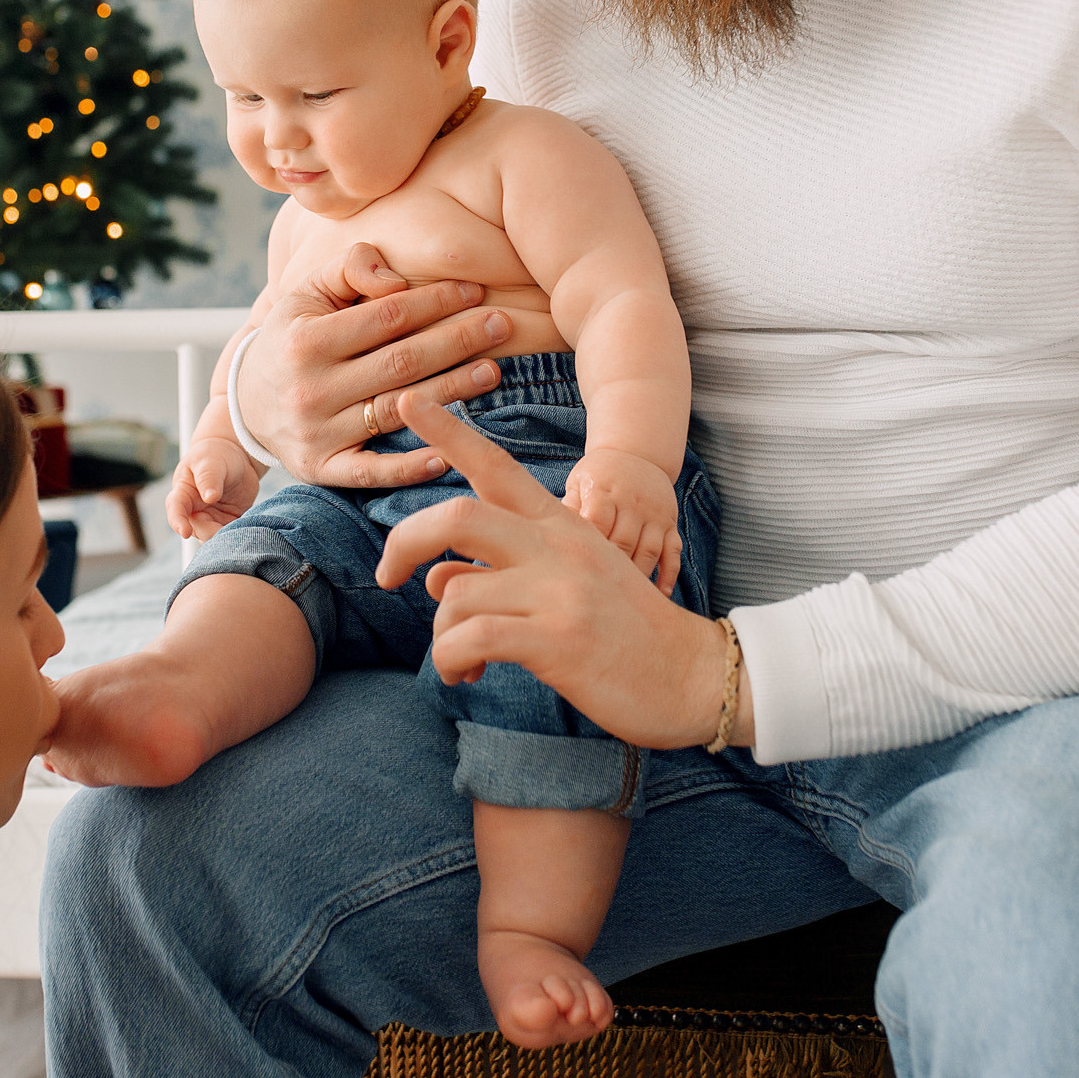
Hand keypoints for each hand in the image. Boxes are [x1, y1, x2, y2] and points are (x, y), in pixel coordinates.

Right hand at [165, 436, 259, 539]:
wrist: (234, 458)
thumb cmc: (215, 456)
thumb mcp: (210, 462)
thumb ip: (208, 477)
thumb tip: (210, 497)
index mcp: (184, 493)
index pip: (176, 509)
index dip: (178, 522)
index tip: (184, 532)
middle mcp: (194, 510)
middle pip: (197, 528)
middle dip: (209, 533)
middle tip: (225, 531)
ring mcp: (211, 519)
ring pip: (213, 536)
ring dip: (224, 537)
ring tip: (239, 530)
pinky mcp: (228, 523)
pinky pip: (231, 534)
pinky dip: (238, 534)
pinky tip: (248, 529)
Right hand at [234, 242, 513, 487]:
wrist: (244, 404)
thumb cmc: (292, 338)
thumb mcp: (306, 294)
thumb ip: (350, 269)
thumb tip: (397, 279)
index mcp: (307, 340)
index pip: (387, 316)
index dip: (434, 301)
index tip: (474, 290)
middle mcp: (311, 389)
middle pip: (401, 361)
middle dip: (458, 339)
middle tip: (503, 324)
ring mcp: (317, 433)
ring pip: (397, 410)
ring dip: (452, 390)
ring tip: (494, 370)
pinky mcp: (322, 469)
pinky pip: (372, 471)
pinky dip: (409, 467)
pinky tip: (448, 452)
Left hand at [376, 395, 742, 751]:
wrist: (692, 676)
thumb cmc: (627, 632)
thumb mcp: (568, 585)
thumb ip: (503, 571)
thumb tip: (436, 579)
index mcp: (562, 525)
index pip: (496, 467)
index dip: (447, 432)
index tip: (407, 401)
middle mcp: (558, 546)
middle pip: (457, 517)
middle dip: (404, 543)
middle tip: (386, 577)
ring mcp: (559, 591)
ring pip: (453, 592)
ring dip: (440, 634)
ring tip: (460, 659)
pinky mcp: (557, 640)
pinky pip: (468, 638)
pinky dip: (449, 659)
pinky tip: (466, 673)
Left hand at [564, 448, 682, 590]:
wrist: (636, 454)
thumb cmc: (597, 475)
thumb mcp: (578, 483)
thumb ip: (566, 509)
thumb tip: (544, 538)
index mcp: (604, 491)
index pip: (598, 522)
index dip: (588, 549)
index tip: (576, 575)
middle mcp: (633, 502)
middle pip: (624, 542)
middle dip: (612, 572)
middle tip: (596, 600)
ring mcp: (654, 514)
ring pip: (650, 550)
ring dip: (639, 578)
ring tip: (624, 604)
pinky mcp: (671, 523)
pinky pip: (674, 552)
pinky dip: (669, 575)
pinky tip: (660, 595)